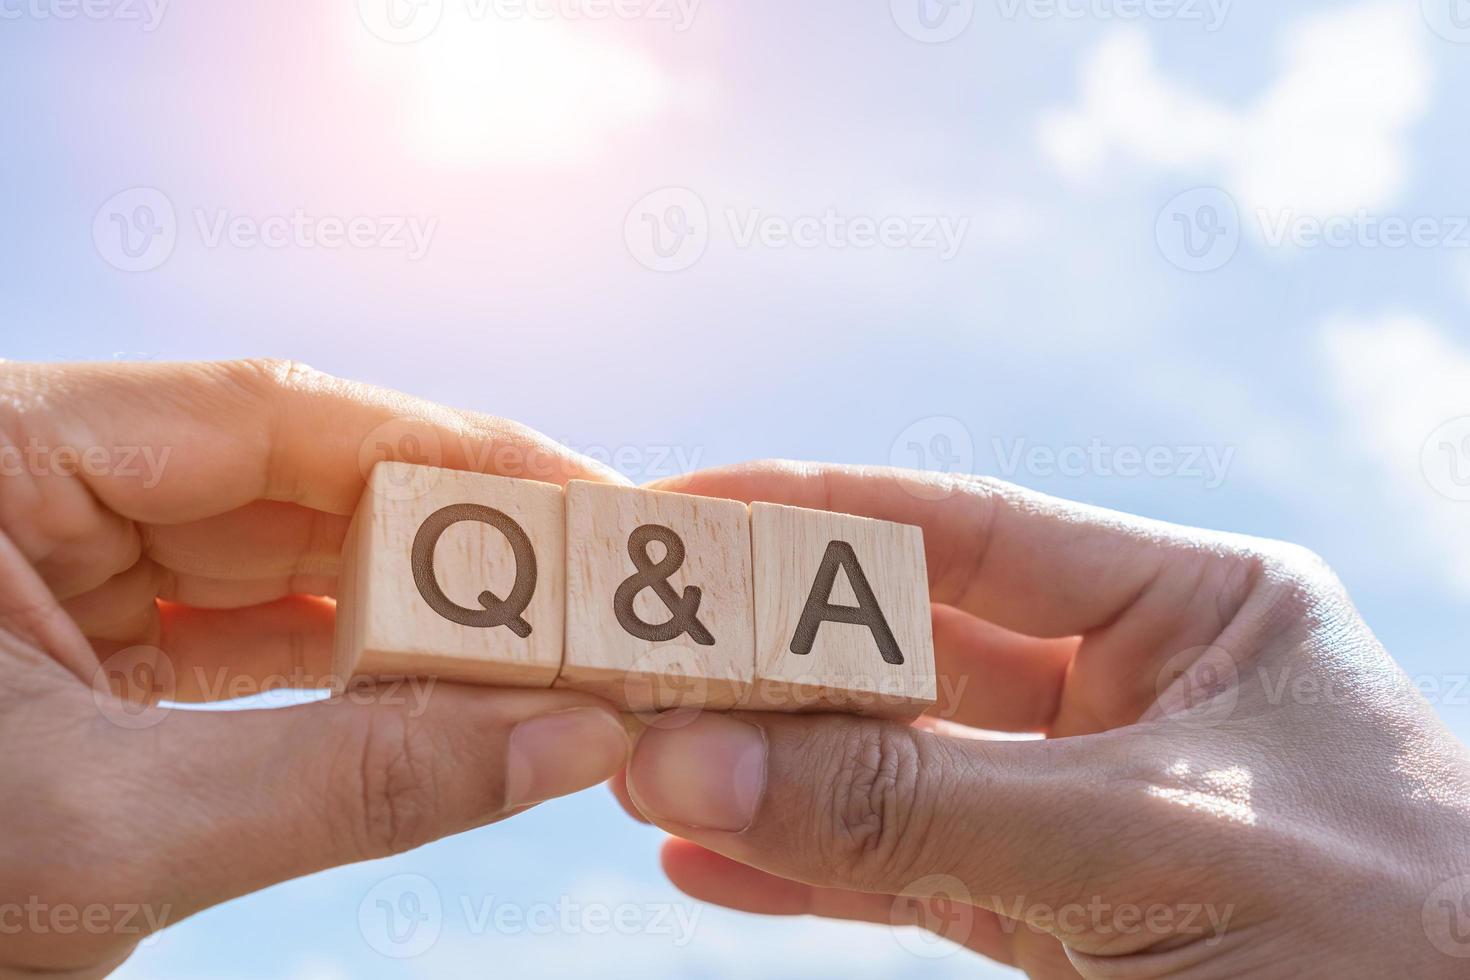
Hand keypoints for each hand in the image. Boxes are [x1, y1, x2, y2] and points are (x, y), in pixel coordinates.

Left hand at [0, 360, 631, 977]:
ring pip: (276, 562)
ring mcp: (52, 568)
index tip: (585, 497)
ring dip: (410, 615)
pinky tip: (443, 697)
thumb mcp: (107, 835)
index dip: (445, 451)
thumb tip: (571, 742)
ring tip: (541, 648)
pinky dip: (347, 675)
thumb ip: (354, 782)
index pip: (267, 414)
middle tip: (592, 589)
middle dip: (447, 544)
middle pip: (289, 482)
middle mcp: (29, 484)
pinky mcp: (76, 653)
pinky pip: (241, 638)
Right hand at [618, 461, 1469, 977]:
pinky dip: (813, 877)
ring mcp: (1094, 808)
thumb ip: (921, 808)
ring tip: (640, 761)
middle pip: (914, 654)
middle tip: (631, 653)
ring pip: (900, 773)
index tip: (684, 507)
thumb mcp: (1149, 844)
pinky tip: (707, 864)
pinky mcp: (1072, 919)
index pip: (971, 533)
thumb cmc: (1395, 938)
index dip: (820, 516)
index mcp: (1195, 609)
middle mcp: (1135, 692)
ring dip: (774, 771)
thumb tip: (694, 762)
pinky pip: (917, 880)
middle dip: (775, 660)